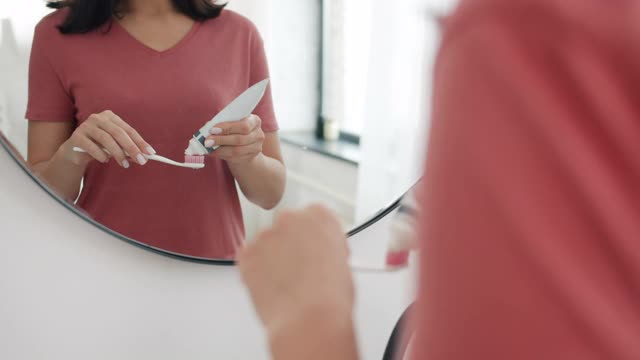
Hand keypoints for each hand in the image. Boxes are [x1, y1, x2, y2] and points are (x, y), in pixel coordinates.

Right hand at [63, 110, 154, 167]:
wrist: (75, 152)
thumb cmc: (99, 148)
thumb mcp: (115, 147)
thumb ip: (127, 149)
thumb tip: (144, 157)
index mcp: (110, 117)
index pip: (128, 129)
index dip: (140, 141)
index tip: (151, 153)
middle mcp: (98, 118)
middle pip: (118, 133)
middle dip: (132, 148)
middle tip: (142, 161)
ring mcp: (86, 126)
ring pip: (106, 139)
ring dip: (118, 153)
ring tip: (124, 164)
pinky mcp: (77, 136)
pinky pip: (91, 146)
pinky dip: (101, 154)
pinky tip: (105, 160)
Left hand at [204, 114, 264, 163]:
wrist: (245, 144)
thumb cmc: (236, 129)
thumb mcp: (232, 122)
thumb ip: (222, 122)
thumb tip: (207, 127)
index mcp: (254, 121)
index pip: (243, 125)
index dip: (228, 127)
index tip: (213, 129)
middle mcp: (258, 134)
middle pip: (239, 139)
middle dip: (221, 140)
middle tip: (207, 141)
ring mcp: (256, 147)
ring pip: (236, 150)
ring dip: (220, 149)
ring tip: (208, 147)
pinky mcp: (251, 157)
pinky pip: (234, 157)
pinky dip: (221, 154)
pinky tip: (213, 152)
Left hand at [238, 205, 353, 335]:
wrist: (308, 319)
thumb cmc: (330, 297)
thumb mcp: (342, 263)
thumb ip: (326, 250)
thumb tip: (317, 256)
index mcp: (320, 216)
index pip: (314, 218)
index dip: (314, 239)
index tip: (314, 251)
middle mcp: (292, 219)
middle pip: (288, 227)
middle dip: (291, 246)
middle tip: (299, 271)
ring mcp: (266, 235)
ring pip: (268, 244)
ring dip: (273, 260)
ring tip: (287, 286)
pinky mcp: (247, 253)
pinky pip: (249, 259)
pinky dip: (256, 271)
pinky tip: (272, 288)